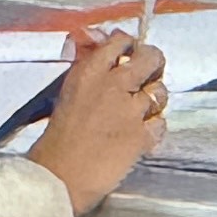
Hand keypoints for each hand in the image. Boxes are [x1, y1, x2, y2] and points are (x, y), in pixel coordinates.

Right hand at [29, 28, 165, 216]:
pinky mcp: (142, 135)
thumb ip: (87, 69)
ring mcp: (130, 110)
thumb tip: (95, 39)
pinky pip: (161, 123)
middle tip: (151, 71)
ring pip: (160, 92)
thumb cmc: (55, 140)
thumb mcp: (67, 95)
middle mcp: (113, 85)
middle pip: (150, 58)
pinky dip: (154, 129)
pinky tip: (141, 136)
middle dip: (154, 62)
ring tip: (141, 112)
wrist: (57, 177)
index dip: (129, 44)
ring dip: (154, 100)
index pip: (118, 42)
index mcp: (88, 74)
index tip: (131, 50)